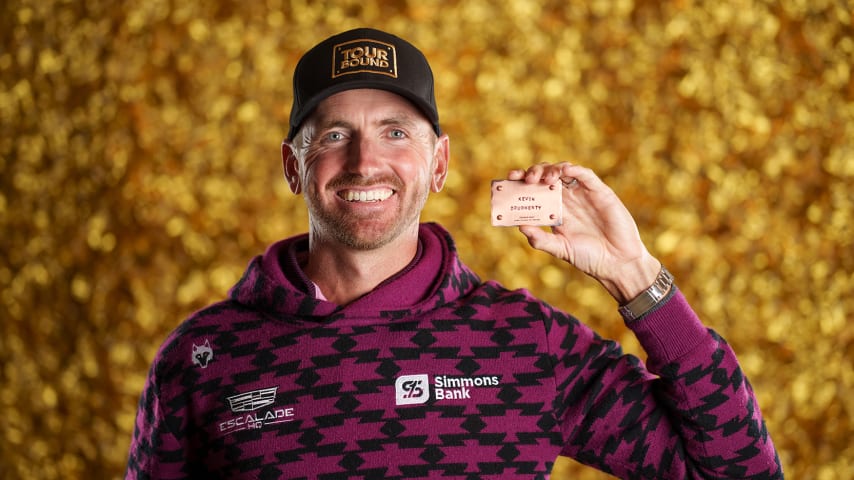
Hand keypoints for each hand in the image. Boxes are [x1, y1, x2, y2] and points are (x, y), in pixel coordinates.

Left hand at [508, 162, 660, 302]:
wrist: (617, 263)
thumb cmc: (588, 258)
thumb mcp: (560, 249)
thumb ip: (540, 239)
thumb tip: (520, 226)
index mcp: (555, 210)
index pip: (534, 189)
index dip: (522, 181)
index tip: (509, 179)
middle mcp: (567, 199)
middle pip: (546, 176)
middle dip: (533, 172)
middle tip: (525, 179)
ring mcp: (583, 194)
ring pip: (564, 171)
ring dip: (551, 169)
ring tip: (544, 178)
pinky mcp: (601, 192)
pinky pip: (586, 175)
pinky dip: (575, 170)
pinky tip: (564, 170)